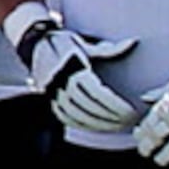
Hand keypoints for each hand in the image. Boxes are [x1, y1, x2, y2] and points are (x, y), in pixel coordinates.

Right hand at [10, 10, 138, 133]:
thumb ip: (109, 49)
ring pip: (78, 115)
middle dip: (111, 117)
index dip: (115, 105)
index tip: (130, 111)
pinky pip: (65, 117)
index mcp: (72, 68)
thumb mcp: (87, 45)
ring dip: (99, 123)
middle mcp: (60, 82)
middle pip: (89, 106)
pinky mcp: (48, 99)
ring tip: (116, 125)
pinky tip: (95, 125)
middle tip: (128, 121)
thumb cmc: (65, 43)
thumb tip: (132, 42)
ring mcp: (53, 92)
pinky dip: (81, 123)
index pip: (97, 93)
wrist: (36, 44)